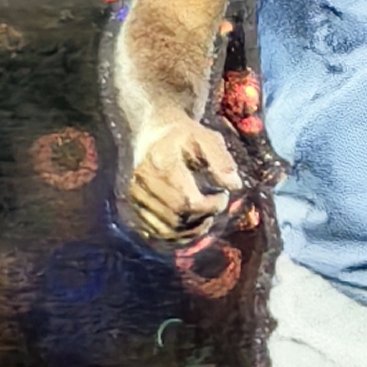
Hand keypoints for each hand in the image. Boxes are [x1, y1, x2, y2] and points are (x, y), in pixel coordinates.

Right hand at [122, 107, 244, 245]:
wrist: (150, 131)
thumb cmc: (182, 135)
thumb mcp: (206, 138)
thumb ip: (222, 161)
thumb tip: (234, 185)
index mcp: (162, 163)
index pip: (188, 201)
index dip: (210, 207)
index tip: (223, 196)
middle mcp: (143, 182)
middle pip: (177, 219)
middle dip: (202, 219)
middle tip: (215, 207)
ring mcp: (135, 196)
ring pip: (166, 230)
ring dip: (191, 231)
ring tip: (205, 217)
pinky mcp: (132, 205)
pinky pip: (154, 232)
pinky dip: (175, 236)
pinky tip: (189, 225)